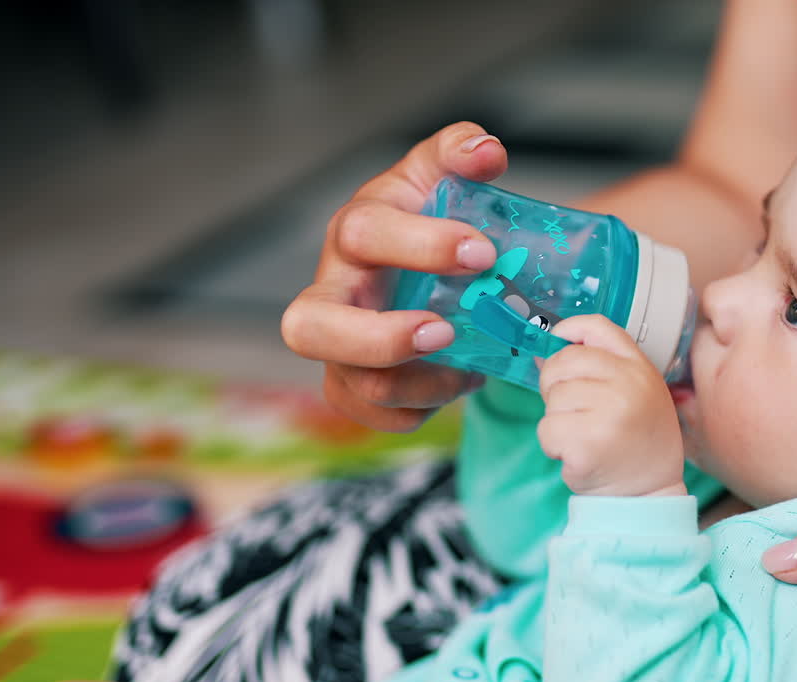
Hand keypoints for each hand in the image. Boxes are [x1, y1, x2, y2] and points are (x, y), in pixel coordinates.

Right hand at [280, 122, 506, 431]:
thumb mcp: (441, 177)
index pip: (363, 232)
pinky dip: (418, 409)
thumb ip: (460, 151)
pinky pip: (371, 414)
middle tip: (444, 332)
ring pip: (350, 382)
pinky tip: (457, 381)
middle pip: (309, 325)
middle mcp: (334, 290)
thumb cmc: (429, 220)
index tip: (482, 251)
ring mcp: (337, 344)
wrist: (428, 270)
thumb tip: (487, 152)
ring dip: (417, 383)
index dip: (420, 244)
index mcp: (356, 232)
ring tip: (469, 365)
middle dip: (378, 337)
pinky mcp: (352, 384)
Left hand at [537, 315, 685, 496]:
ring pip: (552, 400)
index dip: (568, 331)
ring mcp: (608, 414)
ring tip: (584, 437)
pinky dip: (553, 446)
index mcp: (639, 368)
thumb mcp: (636, 392)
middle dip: (555, 385)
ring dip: (557, 421)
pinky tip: (577, 454)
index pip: (597, 327)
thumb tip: (543, 352)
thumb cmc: (637, 442)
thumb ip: (600, 366)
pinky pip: (547, 430)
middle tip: (574, 410)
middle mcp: (627, 385)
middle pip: (563, 362)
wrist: (649, 494)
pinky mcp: (586, 444)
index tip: (556, 341)